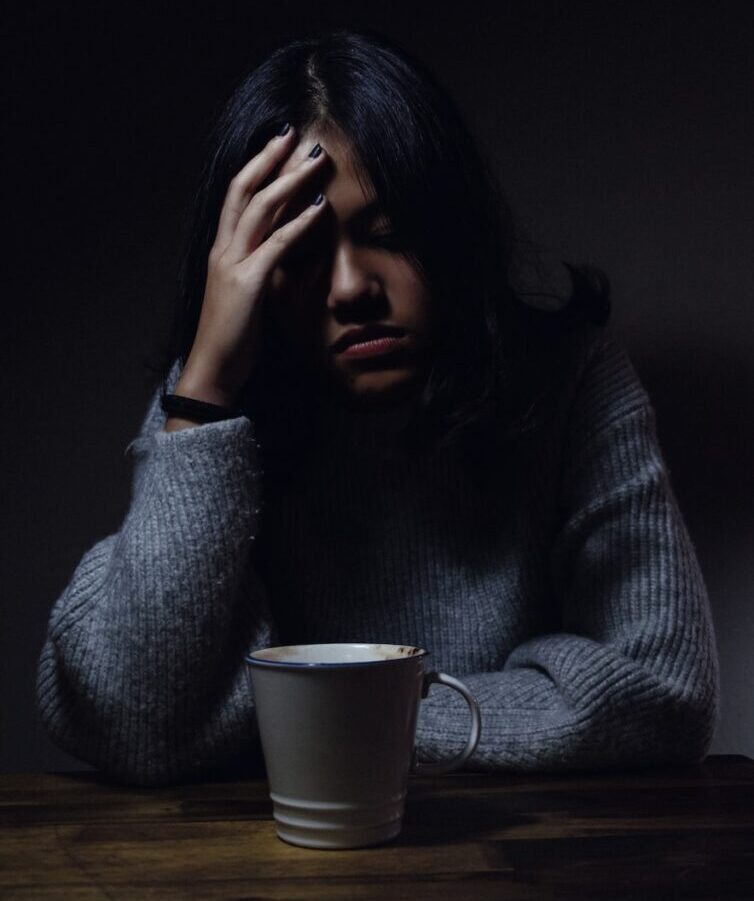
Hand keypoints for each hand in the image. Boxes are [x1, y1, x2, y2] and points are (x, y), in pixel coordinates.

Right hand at [176, 127, 328, 406]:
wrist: (213, 370)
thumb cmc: (232, 338)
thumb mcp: (247, 296)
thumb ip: (262, 270)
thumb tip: (292, 255)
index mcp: (221, 251)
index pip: (237, 196)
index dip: (256, 167)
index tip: (278, 144)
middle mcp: (223, 250)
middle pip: (244, 189)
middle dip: (269, 158)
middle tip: (294, 133)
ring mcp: (233, 264)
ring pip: (260, 208)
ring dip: (289, 180)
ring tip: (315, 161)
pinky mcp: (248, 284)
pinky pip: (276, 245)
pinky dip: (299, 223)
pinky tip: (320, 208)